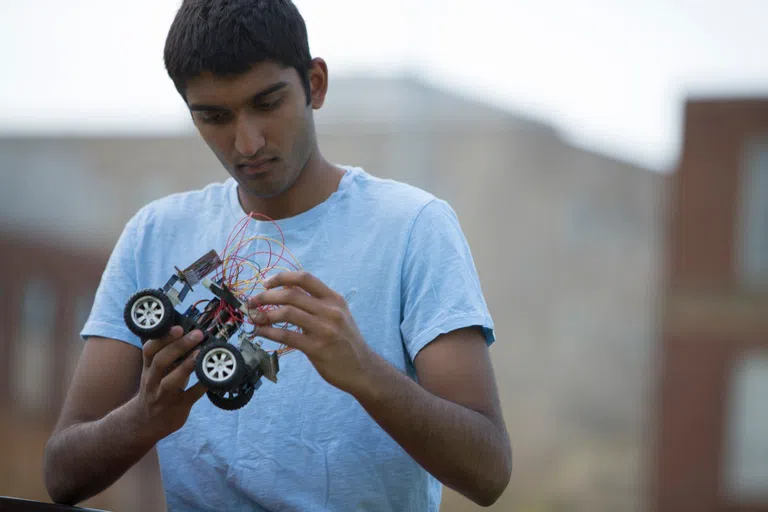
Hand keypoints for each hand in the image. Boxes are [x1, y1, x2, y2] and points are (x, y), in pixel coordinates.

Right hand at [132, 326, 207, 438]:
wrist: (145, 422)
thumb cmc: (157, 388)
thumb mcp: (156, 371)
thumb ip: (168, 355)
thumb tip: (191, 334)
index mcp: (148, 368)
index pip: (149, 350)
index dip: (162, 338)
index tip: (177, 327)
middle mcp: (153, 381)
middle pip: (160, 361)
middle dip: (178, 346)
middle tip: (197, 334)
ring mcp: (164, 396)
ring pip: (171, 381)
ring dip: (186, 366)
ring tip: (201, 353)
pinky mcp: (178, 408)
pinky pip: (190, 396)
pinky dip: (201, 385)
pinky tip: (212, 377)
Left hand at [248, 271, 375, 393]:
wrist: (363, 369)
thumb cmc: (345, 341)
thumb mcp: (337, 315)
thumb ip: (315, 302)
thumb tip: (286, 289)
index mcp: (334, 299)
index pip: (305, 278)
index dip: (281, 277)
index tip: (265, 283)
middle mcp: (330, 311)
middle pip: (291, 294)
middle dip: (266, 296)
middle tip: (252, 302)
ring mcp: (324, 329)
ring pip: (287, 313)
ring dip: (264, 314)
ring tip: (254, 317)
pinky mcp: (317, 348)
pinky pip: (286, 336)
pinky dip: (268, 332)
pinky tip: (260, 332)